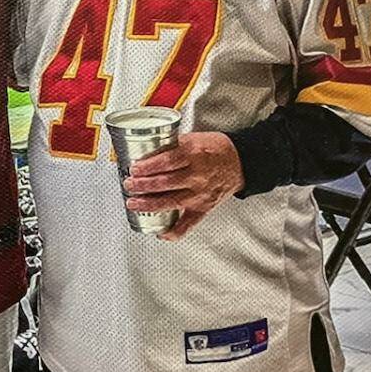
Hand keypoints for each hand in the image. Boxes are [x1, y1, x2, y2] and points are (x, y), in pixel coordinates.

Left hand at [122, 132, 243, 240]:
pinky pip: (189, 223)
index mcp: (194, 154)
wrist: (241, 162)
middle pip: (166, 182)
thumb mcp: (193, 138)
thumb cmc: (214, 148)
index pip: (167, 161)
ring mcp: (201, 193)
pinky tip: (160, 233)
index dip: (148, 166)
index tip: (134, 169)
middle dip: (143, 185)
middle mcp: (198, 175)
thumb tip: (142, 150)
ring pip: (172, 201)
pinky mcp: (204, 207)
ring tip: (133, 203)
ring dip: (150, 204)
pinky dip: (174, 231)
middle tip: (129, 185)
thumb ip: (170, 146)